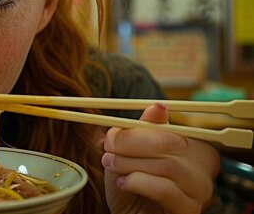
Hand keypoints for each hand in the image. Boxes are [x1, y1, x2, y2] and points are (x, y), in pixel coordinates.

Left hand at [102, 104, 218, 213]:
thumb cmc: (131, 185)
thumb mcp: (130, 153)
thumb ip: (141, 130)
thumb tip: (157, 106)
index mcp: (189, 144)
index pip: (170, 128)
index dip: (138, 129)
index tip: (112, 135)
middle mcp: (202, 165)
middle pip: (171, 142)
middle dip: (132, 144)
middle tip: (108, 151)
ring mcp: (200, 188)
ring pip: (167, 166)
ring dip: (130, 164)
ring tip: (112, 166)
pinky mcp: (190, 209)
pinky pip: (165, 189)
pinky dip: (138, 182)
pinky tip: (124, 184)